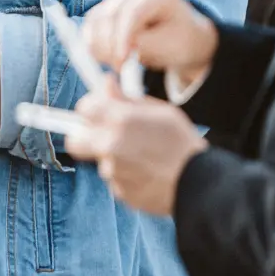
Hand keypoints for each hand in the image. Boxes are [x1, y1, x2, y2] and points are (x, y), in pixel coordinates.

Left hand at [64, 89, 206, 215]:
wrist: (199, 184)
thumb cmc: (182, 144)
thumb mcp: (160, 112)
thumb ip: (127, 99)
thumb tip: (106, 83)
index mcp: (121, 119)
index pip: (84, 108)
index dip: (90, 108)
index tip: (98, 110)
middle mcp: (111, 145)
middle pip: (75, 140)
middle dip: (84, 136)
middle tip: (104, 135)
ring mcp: (113, 171)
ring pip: (100, 160)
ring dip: (114, 158)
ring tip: (143, 157)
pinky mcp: (119, 192)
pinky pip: (115, 180)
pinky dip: (126, 176)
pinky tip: (147, 173)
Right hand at [80, 0, 218, 82]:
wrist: (181, 37)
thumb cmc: (179, 40)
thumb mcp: (167, 45)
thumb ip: (142, 44)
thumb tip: (115, 49)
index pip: (131, 13)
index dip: (122, 39)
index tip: (121, 62)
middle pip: (109, 16)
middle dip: (109, 46)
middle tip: (119, 68)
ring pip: (95, 21)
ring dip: (99, 46)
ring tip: (116, 64)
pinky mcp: (105, 7)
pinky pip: (90, 25)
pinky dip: (93, 43)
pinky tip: (105, 58)